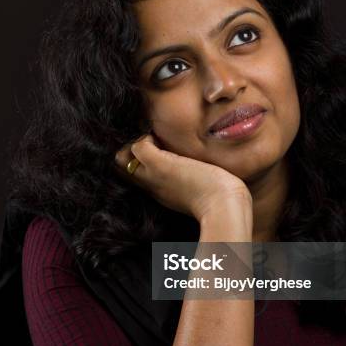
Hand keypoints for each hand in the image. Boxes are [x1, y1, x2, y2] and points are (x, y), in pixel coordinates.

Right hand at [114, 133, 251, 221]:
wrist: (224, 208)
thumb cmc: (222, 203)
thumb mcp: (204, 194)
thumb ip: (200, 187)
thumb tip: (208, 176)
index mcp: (162, 194)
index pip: (137, 179)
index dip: (138, 164)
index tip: (153, 153)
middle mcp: (152, 187)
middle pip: (122, 170)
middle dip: (129, 154)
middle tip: (148, 144)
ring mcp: (153, 176)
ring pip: (121, 159)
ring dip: (134, 144)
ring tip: (153, 140)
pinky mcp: (160, 165)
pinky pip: (137, 146)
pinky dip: (145, 137)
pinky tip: (159, 138)